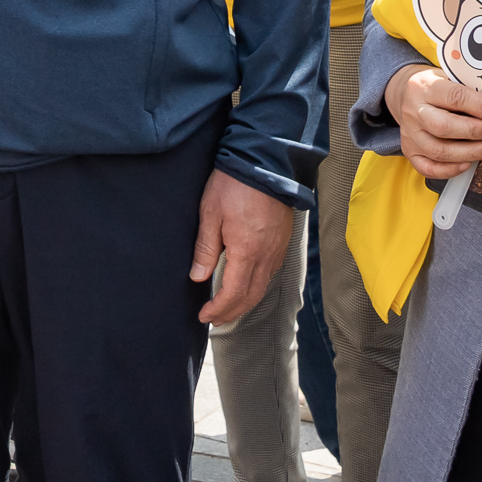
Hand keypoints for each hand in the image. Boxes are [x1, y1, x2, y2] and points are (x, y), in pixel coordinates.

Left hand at [191, 169, 293, 324]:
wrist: (266, 161)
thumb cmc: (234, 184)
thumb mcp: (210, 213)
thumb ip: (205, 248)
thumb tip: (198, 277)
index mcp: (247, 252)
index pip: (233, 294)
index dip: (219, 309)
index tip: (205, 316)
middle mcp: (267, 256)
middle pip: (251, 296)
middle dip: (232, 312)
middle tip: (215, 320)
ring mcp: (278, 249)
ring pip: (263, 286)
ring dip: (245, 301)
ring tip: (229, 307)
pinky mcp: (283, 240)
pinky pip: (271, 272)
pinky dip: (257, 285)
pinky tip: (246, 283)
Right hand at [384, 65, 481, 179]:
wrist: (405, 94)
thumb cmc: (436, 87)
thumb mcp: (450, 77)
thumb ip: (472, 90)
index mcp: (424, 87)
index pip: (454, 96)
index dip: (481, 106)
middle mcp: (413, 111)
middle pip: (443, 126)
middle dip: (475, 131)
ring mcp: (409, 133)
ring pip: (438, 151)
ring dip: (469, 153)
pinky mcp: (409, 151)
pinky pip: (428, 168)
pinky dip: (450, 170)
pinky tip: (468, 164)